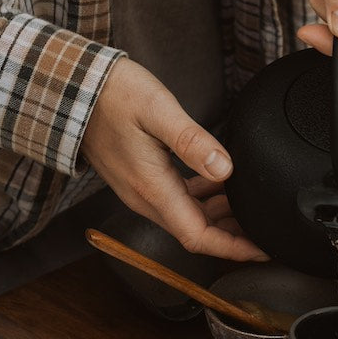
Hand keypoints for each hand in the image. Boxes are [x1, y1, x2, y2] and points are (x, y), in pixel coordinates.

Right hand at [81, 58, 267, 262]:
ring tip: (252, 207)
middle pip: (196, 232)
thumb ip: (192, 141)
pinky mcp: (140, 177)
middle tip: (267, 229)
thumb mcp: (158, 110)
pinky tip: (221, 183)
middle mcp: (145, 197)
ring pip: (188, 217)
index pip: (197, 237)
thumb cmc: (112, 94)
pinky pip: (178, 199)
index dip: (233, 249)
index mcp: (152, 188)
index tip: (263, 250)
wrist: (71, 87)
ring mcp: (141, 189)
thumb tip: (225, 169)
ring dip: (220, 218)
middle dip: (233, 237)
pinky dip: (204, 199)